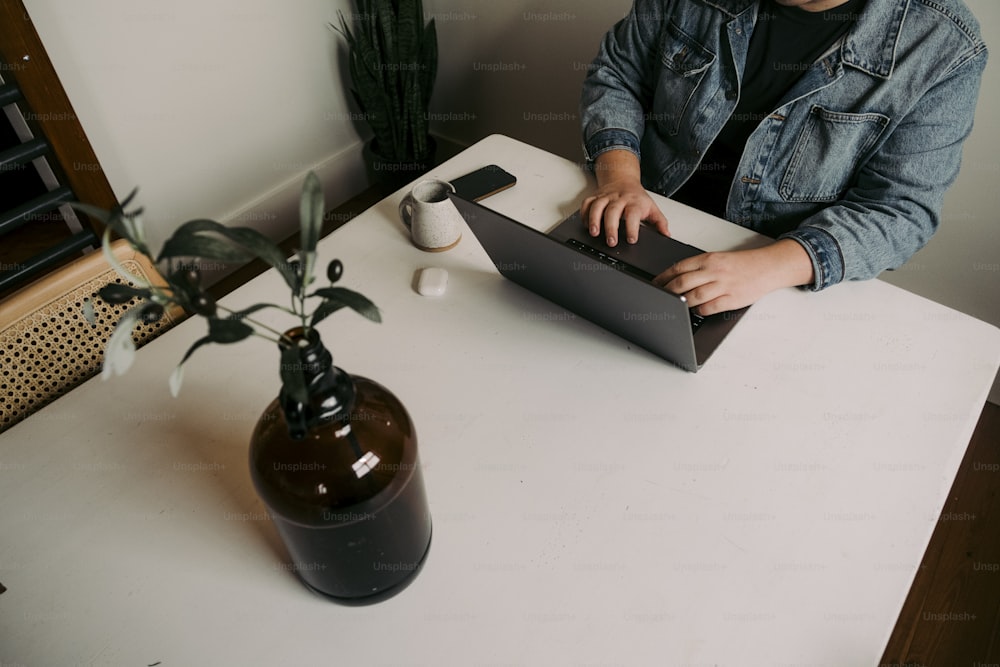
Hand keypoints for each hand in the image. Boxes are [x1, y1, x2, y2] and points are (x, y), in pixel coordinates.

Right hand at [580, 150, 669, 246]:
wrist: (622, 178)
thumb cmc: (637, 197)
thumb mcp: (652, 208)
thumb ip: (660, 222)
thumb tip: (666, 235)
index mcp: (634, 202)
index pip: (633, 214)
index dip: (632, 227)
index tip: (631, 240)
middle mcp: (619, 198)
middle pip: (613, 211)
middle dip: (611, 227)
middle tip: (612, 242)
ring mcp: (606, 197)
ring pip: (598, 206)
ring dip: (594, 220)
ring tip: (594, 233)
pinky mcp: (595, 196)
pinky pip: (587, 203)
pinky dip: (584, 214)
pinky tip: (586, 225)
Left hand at [653, 239, 814, 315]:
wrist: (769, 266)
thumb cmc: (743, 264)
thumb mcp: (719, 259)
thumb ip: (700, 267)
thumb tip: (677, 277)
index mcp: (709, 259)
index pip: (679, 268)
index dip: (663, 277)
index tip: (654, 284)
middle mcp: (714, 271)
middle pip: (682, 283)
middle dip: (667, 292)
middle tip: (659, 298)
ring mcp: (723, 285)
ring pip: (693, 296)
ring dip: (681, 303)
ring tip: (675, 306)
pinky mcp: (732, 298)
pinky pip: (709, 307)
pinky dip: (699, 310)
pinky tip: (696, 310)